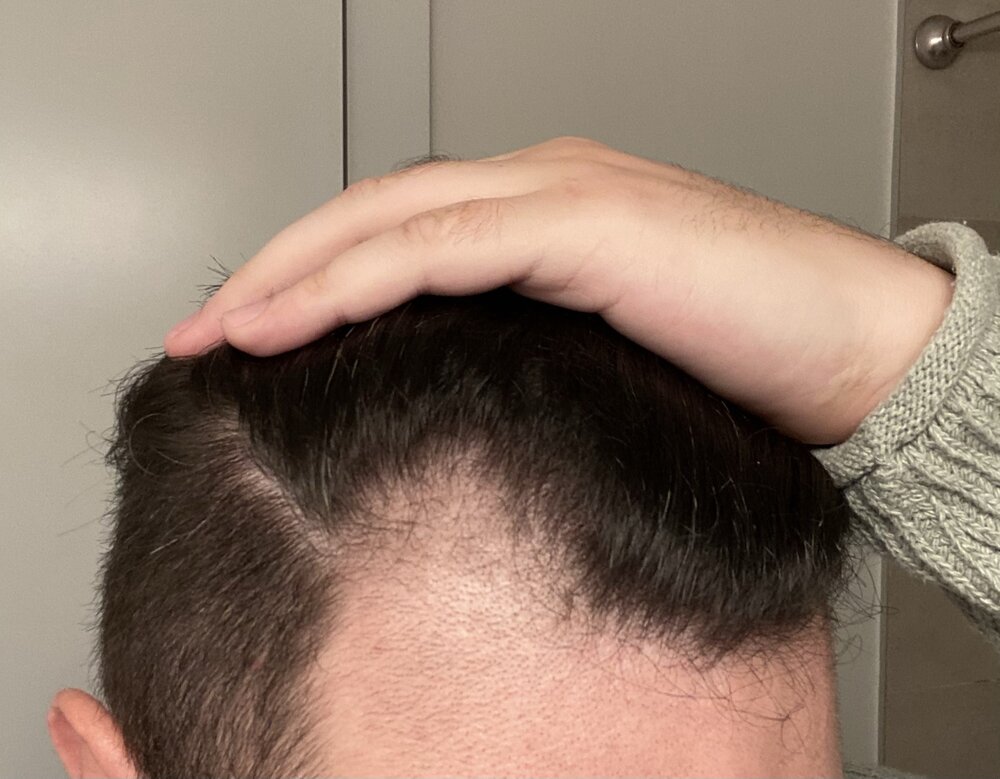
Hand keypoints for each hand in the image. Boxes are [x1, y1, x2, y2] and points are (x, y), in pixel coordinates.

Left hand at [164, 137, 953, 444]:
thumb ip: (525, 352)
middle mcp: (541, 184)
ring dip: (292, 275)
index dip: (310, 281)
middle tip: (201, 333)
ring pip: (389, 219)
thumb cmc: (747, 360)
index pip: (396, 234)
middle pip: (369, 213)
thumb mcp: (602, 355)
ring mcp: (561, 193)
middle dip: (272, 272)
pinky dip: (358, 280)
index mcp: (544, 212)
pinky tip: (295, 319)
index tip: (248, 341)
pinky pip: (443, 246)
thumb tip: (451, 398)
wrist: (855, 345)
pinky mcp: (585, 223)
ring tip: (220, 331)